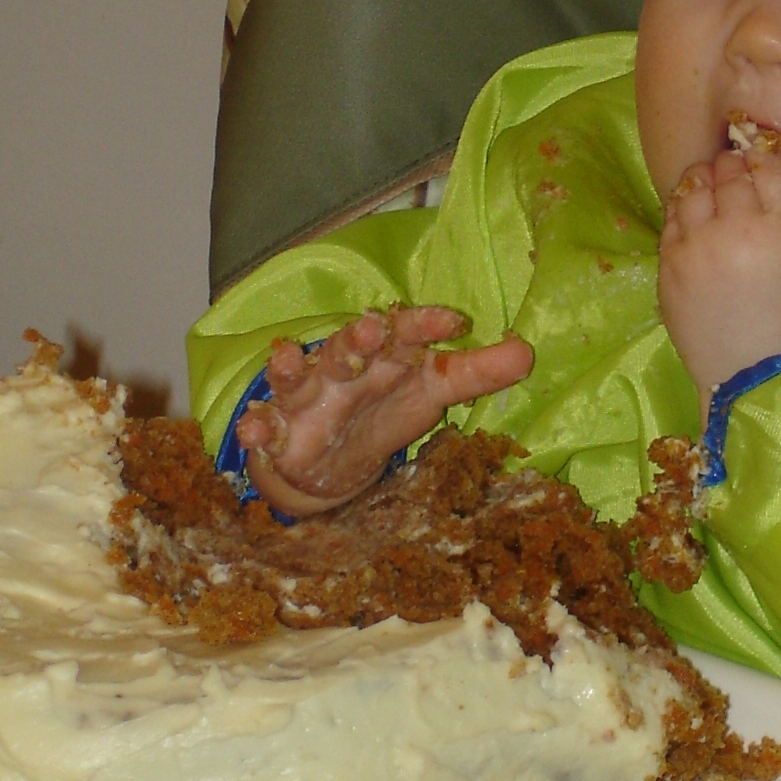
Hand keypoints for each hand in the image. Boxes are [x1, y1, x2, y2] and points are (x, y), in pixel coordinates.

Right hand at [237, 306, 533, 516]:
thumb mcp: (433, 392)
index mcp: (386, 357)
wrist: (329, 459)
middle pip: (349, 348)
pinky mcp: (280, 431)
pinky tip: (253, 432)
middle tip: (371, 330)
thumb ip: (476, 373)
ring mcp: (308, 398)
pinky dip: (256, 429)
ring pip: (298, 377)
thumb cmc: (385, 408)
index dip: (425, 325)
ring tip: (284, 357)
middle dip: (357, 340)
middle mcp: (344, 369)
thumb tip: (528, 352)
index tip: (453, 321)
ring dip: (289, 367)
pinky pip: (263, 427)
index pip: (406, 333)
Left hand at [657, 145, 780, 399]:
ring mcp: (700, 243)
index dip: (762, 158)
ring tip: (707, 181)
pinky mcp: (671, 262)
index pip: (770, 167)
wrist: (754, 374)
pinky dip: (682, 205)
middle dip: (732, 165)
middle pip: (731, 172)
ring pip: (696, 187)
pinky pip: (672, 216)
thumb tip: (767, 183)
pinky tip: (689, 209)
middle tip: (731, 169)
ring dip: (703, 178)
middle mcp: (740, 226)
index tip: (758, 162)